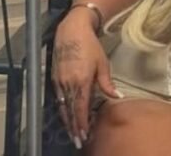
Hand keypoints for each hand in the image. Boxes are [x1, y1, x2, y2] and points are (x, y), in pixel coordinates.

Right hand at [52, 10, 119, 148]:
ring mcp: (59, 81)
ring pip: (62, 106)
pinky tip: (66, 115)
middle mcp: (68, 83)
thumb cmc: (89, 45)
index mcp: (81, 81)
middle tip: (78, 140)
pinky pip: (58, 98)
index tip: (84, 134)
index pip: (80, 108)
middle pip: (70, 111)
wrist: (72, 31)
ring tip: (72, 132)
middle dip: (74, 127)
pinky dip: (62, 109)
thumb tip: (116, 96)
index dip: (82, 123)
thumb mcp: (103, 64)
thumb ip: (107, 83)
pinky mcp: (54, 78)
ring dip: (67, 120)